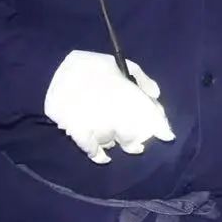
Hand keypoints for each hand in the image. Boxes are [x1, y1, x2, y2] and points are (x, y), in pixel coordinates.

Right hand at [43, 51, 173, 163]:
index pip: (152, 118)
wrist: (53, 71)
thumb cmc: (89, 66)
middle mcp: (115, 115)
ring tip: (121, 143)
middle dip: (137, 140)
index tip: (168, 136)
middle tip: (140, 144)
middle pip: (133, 136)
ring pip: (113, 143)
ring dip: (118, 143)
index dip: (161, 129)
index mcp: (128, 97)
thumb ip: (141, 79)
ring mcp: (96, 125)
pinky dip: (98, 155)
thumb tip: (155, 95)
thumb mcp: (119, 64)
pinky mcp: (79, 132)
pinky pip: (91, 150)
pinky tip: (104, 157)